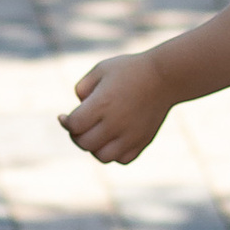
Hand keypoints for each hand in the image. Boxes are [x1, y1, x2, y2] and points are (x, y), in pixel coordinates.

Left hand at [61, 51, 170, 165]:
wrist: (165, 77)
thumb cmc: (130, 70)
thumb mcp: (101, 69)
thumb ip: (82, 88)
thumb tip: (78, 108)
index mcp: (102, 104)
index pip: (74, 125)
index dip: (65, 122)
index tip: (63, 117)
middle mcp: (115, 123)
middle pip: (85, 143)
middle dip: (76, 135)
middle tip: (78, 126)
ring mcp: (130, 135)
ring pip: (102, 157)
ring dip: (94, 148)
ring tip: (95, 135)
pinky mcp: (142, 141)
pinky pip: (122, 159)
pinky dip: (114, 153)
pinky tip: (113, 139)